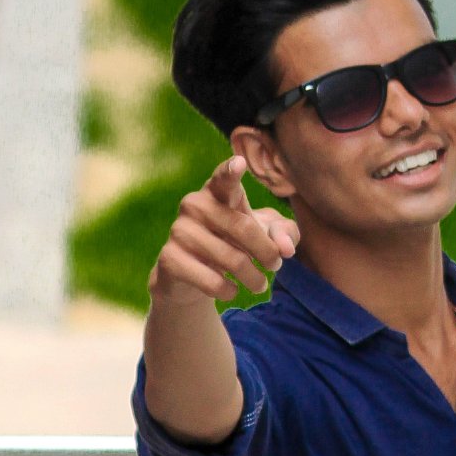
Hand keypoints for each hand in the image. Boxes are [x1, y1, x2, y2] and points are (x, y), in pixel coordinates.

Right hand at [149, 156, 298, 304]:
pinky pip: (212, 281)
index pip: (224, 178)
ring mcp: (179, 230)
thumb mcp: (266, 235)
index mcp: (218, 191)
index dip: (231, 172)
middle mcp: (195, 204)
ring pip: (232, 259)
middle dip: (268, 253)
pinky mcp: (170, 258)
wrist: (193, 276)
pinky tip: (232, 290)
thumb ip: (284, 234)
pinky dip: (230, 291)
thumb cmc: (236, 244)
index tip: (240, 164)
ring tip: (260, 284)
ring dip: (254, 278)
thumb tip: (286, 249)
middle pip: (243, 228)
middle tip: (275, 266)